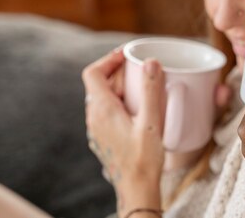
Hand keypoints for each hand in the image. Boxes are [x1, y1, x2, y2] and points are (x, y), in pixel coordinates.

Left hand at [82, 50, 162, 213]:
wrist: (136, 189)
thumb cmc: (144, 158)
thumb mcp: (152, 121)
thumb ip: (150, 90)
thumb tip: (150, 62)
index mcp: (102, 110)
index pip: (93, 73)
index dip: (108, 59)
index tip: (127, 55)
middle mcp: (94, 118)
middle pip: (98, 84)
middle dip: (119, 72)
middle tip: (141, 69)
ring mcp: (97, 130)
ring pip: (102, 98)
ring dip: (120, 88)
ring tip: (143, 88)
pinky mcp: (103, 138)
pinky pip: (107, 112)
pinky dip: (120, 103)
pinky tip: (140, 111)